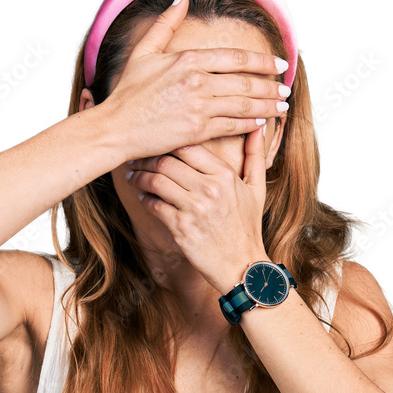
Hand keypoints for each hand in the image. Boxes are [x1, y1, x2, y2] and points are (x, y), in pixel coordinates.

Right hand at [101, 0, 289, 158]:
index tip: (279, 64)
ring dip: (267, 105)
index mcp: (189, 59)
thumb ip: (166, 25)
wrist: (115, 127)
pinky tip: (261, 122)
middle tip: (287, 89)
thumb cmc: (127, 93)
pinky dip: (249, 124)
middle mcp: (198, 81)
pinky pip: (231, 126)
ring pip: (243, 105)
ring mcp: (198, 107)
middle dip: (271, 86)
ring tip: (282, 106)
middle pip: (246, 82)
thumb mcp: (144, 52)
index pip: (237, 58)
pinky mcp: (196, 130)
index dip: (263, 61)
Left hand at [123, 127, 269, 293]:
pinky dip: (144, 198)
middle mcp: (209, 189)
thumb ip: (255, 156)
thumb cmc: (247, 227)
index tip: (157, 143)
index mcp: (225, 175)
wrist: (242, 266)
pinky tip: (143, 196)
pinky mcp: (181, 228)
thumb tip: (259, 126)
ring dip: (140, 176)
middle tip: (136, 158)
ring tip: (133, 175)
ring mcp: (194, 209)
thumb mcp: (257, 189)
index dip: (167, 141)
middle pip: (167, 161)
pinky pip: (154, 205)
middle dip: (147, 158)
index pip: (188, 146)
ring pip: (156, 181)